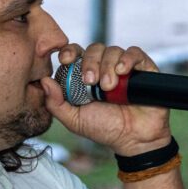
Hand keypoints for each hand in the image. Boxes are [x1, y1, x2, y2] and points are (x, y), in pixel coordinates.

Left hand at [40, 43, 172, 155]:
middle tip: (90, 82)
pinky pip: (134, 52)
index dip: (69, 51)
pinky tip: (123, 72)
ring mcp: (124, 67)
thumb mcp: (74, 120)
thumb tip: (44, 81)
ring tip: (108, 87)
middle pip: (94, 48)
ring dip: (108, 66)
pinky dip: (127, 59)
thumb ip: (55, 103)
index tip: (65, 60)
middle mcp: (104, 67)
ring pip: (113, 50)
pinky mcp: (143, 68)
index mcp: (85, 75)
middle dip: (90, 63)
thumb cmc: (104, 128)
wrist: (133, 140)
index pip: (76, 52)